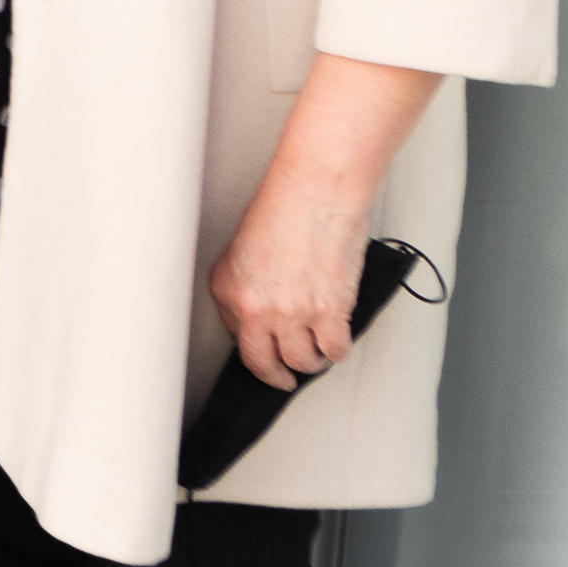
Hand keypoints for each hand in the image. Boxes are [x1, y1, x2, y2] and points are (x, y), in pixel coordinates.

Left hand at [209, 53, 442, 389]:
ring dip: (312, 362)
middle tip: (285, 378)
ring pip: (303, 361)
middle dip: (277, 375)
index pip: (238, 341)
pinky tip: (337, 341)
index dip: (255, 352)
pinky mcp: (329, 312)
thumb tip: (260, 314)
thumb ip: (247, 285)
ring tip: (317, 355)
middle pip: (265, 363)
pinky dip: (338, 349)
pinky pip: (335, 349)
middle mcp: (256, 307)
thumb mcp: (244, 249)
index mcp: (229, 290)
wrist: (316, 188)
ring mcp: (293, 313)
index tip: (264, 358)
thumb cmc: (285, 206)